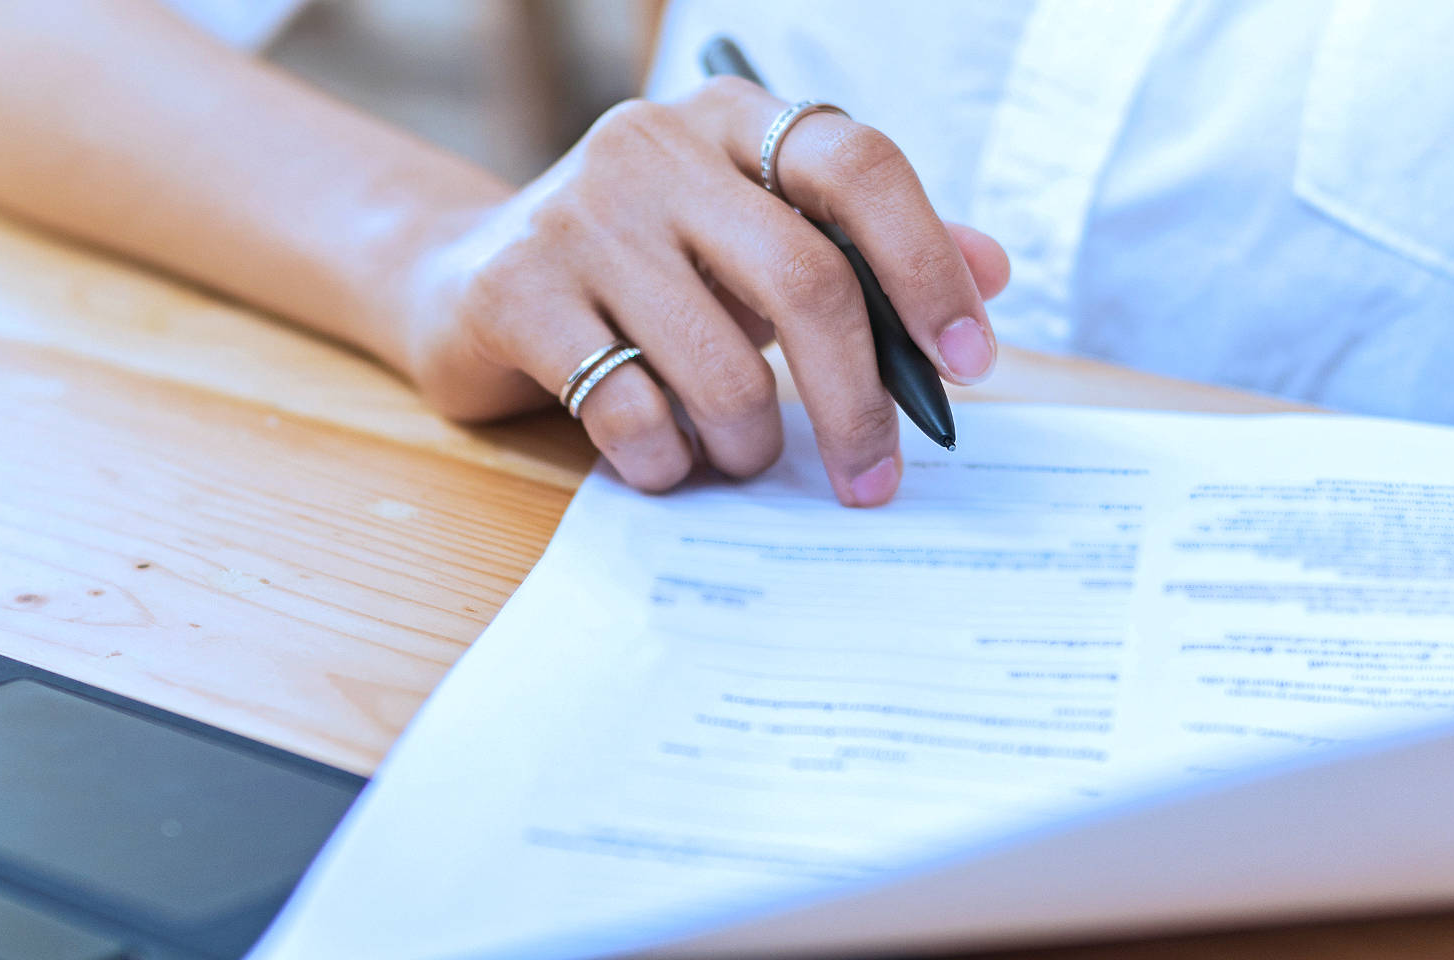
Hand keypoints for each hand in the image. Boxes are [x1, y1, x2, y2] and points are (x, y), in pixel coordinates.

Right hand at [390, 78, 1010, 505]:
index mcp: (731, 119)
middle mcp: (653, 146)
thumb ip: (864, 250)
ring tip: (739, 453)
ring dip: (749, 441)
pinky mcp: (514, 291)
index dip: (927, 266)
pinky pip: (628, 408)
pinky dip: (666, 459)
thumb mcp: (753, 240)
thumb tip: (992, 271)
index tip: (967, 362)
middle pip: (805, 278)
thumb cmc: (642, 268)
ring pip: (720, 363)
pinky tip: (662, 457)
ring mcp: (576, 215)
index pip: (859, 166)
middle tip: (874, 477)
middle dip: (857, 400)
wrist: (462, 278)